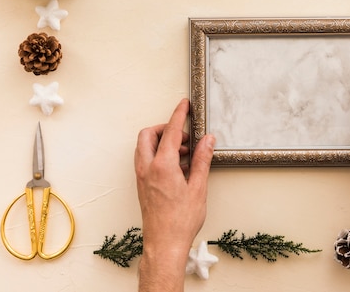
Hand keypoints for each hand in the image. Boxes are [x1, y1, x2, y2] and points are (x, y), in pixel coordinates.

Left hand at [134, 98, 214, 291]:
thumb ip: (202, 160)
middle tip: (184, 134)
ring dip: (162, 142)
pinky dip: (159, 154)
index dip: (178, 115)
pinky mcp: (142, 185)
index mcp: (162, 166)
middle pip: (148, 135)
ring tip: (186, 152)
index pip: (170, 131)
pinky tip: (178, 166)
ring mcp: (142, 178)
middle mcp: (147, 169)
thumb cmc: (181, 221)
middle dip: (164, 128)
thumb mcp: (198, 187)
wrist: (164, 244)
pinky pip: (146, 160)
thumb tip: (208, 140)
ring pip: (144, 147)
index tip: (184, 105)